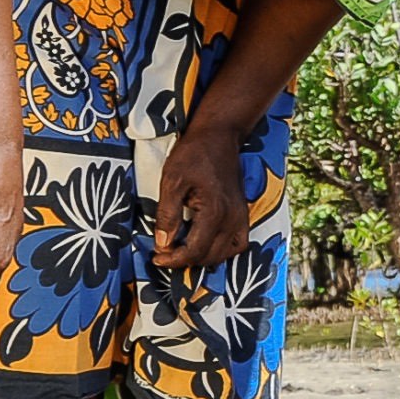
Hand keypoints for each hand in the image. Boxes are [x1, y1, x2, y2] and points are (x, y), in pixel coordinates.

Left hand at [154, 126, 249, 270]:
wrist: (218, 137)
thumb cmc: (193, 155)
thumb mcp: (171, 182)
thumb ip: (167, 215)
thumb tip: (162, 244)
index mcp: (214, 212)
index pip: (194, 251)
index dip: (173, 260)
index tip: (156, 258)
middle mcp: (232, 219)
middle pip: (209, 256)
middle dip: (185, 261)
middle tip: (165, 254)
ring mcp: (240, 217)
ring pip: (225, 254)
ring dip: (203, 258)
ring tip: (183, 251)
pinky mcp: (243, 214)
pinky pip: (238, 244)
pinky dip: (223, 251)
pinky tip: (207, 245)